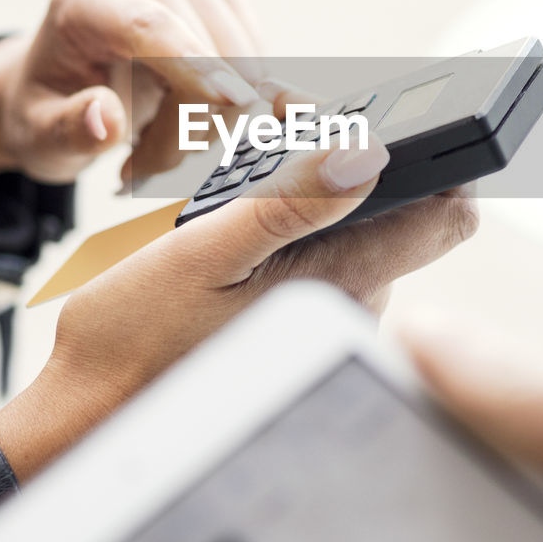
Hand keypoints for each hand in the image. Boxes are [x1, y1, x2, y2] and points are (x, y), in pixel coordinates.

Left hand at [0, 0, 266, 183]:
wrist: (65, 77)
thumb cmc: (49, 107)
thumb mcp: (40, 134)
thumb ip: (68, 129)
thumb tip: (106, 119)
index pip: (149, 25)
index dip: (193, 63)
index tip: (229, 102)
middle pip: (203, 54)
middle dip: (188, 127)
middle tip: (142, 166)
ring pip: (239, 62)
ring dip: (209, 122)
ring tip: (158, 140)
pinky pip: (255, 61)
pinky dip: (229, 103)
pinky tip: (187, 113)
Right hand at [0, 137, 476, 481]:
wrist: (94, 410)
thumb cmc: (135, 335)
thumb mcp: (201, 251)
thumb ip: (288, 204)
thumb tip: (367, 155)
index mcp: (342, 281)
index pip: (448, 217)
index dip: (443, 165)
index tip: (410, 132)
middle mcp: (356, 309)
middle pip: (405, 220)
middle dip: (359, 183)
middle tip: (281, 173)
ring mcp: (335, 326)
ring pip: (364, 240)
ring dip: (323, 215)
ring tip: (251, 217)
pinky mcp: (310, 333)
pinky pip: (333, 267)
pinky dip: (303, 244)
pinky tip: (246, 252)